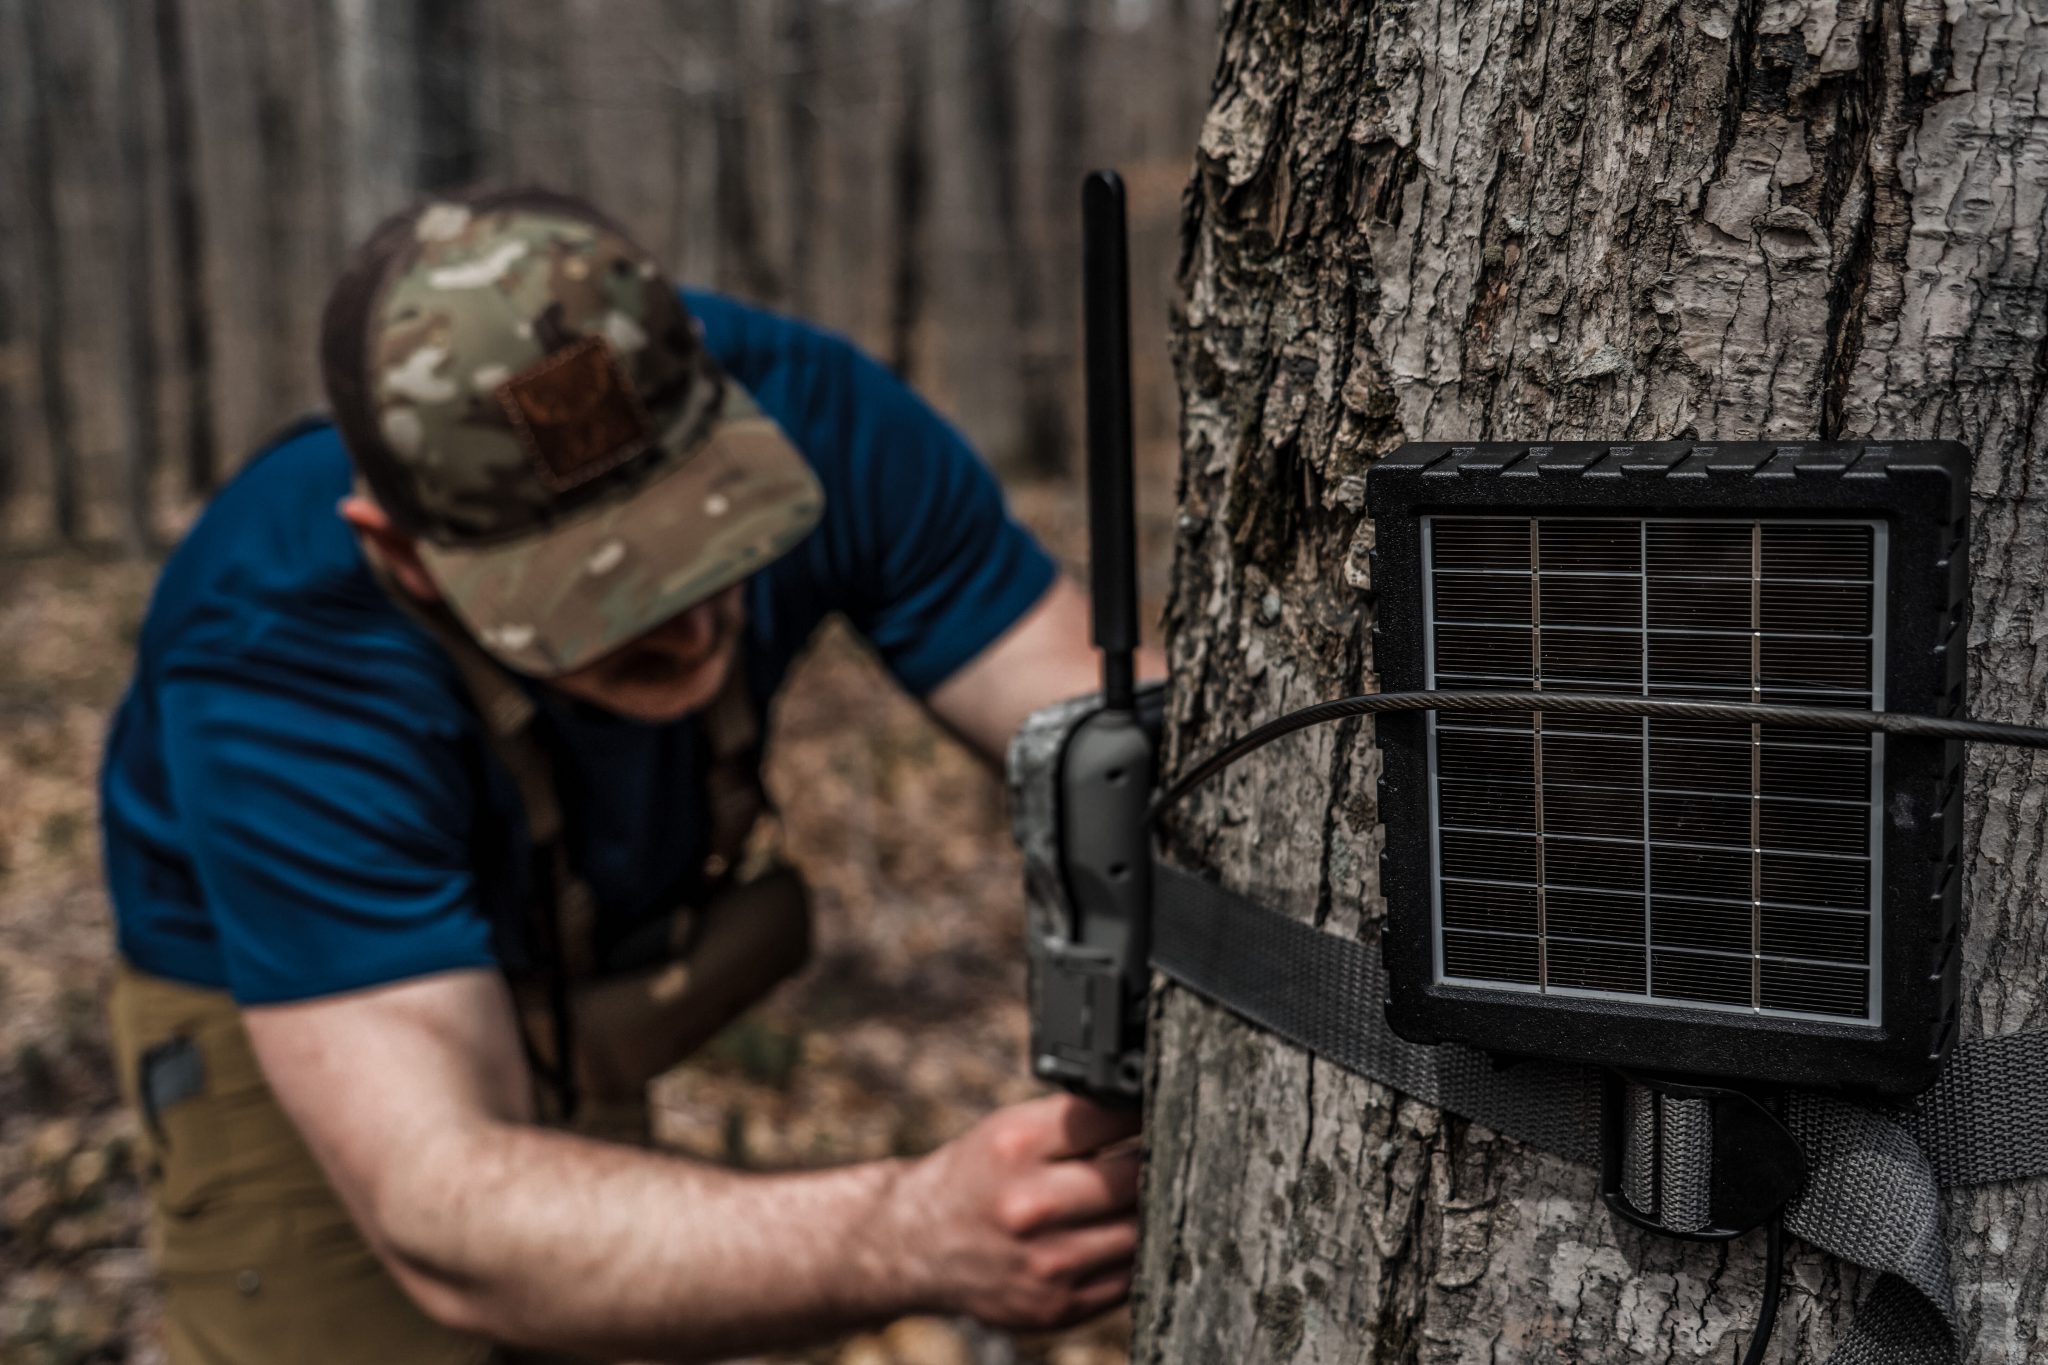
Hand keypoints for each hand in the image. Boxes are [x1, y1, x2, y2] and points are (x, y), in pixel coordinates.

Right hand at [880, 1093, 1142, 1331]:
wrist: (919, 1245)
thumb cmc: (976, 1176)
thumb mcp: (1010, 1128)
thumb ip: (1078, 1116)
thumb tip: (1152, 1110)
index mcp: (1017, 1146)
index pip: (1114, 1119)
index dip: (1145, 1112)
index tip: (1161, 1110)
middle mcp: (1029, 1206)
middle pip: (1135, 1177)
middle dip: (1154, 1160)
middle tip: (1160, 1152)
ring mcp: (1045, 1263)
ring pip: (1140, 1230)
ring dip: (1149, 1210)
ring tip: (1140, 1194)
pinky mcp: (1057, 1306)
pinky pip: (1129, 1276)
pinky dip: (1134, 1254)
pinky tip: (1119, 1235)